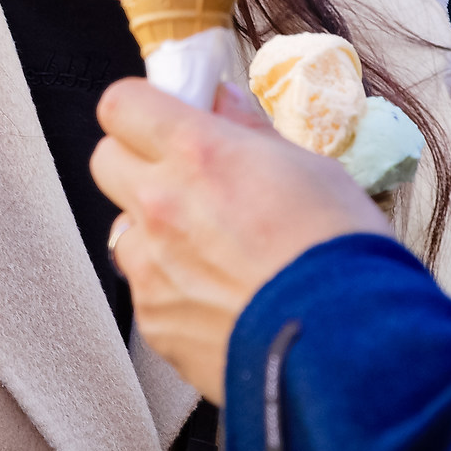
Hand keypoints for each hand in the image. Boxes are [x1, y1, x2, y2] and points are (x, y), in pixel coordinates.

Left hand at [91, 81, 388, 402]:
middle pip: (106, 159)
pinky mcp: (154, 321)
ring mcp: (151, 268)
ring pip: (123, 227)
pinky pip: (145, 288)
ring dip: (153, 228)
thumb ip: (251, 132)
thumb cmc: (340, 252)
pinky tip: (222, 294)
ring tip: (212, 248)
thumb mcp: (312, 168)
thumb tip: (224, 103)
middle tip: (186, 175)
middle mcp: (162, 205)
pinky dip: (172, 286)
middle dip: (138, 160)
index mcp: (200, 153)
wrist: (344, 346)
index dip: (142, 107)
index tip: (165, 115)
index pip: (123, 104)